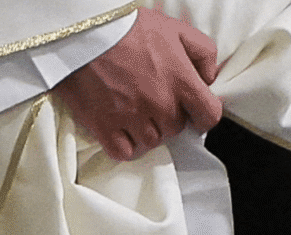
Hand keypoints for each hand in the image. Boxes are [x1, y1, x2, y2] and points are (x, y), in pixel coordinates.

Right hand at [52, 8, 223, 160]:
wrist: (81, 30)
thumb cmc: (127, 27)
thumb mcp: (175, 28)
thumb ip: (203, 52)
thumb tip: (209, 78)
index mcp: (180, 80)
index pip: (209, 116)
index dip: (203, 115)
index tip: (193, 112)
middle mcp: (160, 104)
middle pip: (176, 129)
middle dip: (167, 117)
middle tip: (150, 98)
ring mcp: (133, 118)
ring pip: (152, 142)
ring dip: (145, 130)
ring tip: (132, 108)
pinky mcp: (105, 127)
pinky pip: (124, 152)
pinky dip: (123, 144)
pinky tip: (118, 126)